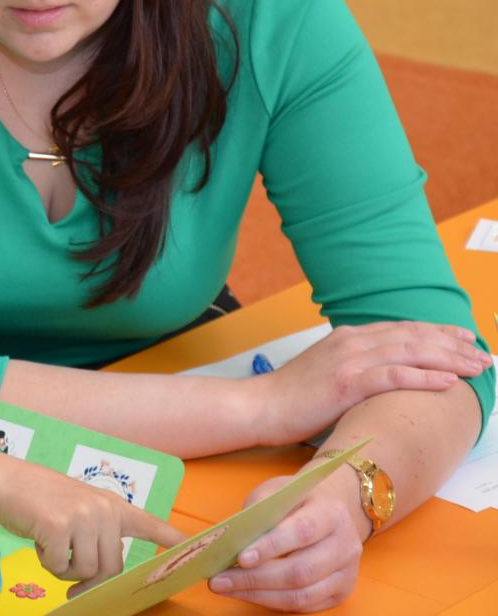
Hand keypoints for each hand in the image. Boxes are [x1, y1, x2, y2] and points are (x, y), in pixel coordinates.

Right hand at [0, 454, 185, 588]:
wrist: (5, 481)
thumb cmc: (39, 499)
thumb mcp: (78, 507)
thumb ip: (98, 533)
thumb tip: (104, 575)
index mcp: (111, 505)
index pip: (150, 524)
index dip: (173, 539)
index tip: (197, 546)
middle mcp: (103, 510)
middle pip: (112, 568)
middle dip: (88, 577)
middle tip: (68, 572)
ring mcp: (82, 516)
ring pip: (87, 571)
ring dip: (64, 568)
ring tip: (50, 543)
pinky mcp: (59, 527)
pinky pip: (60, 567)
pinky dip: (46, 562)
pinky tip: (38, 539)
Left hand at [207, 473, 365, 611]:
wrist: (329, 510)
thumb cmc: (295, 501)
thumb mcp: (275, 492)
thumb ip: (258, 514)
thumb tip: (230, 543)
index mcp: (332, 513)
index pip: (302, 532)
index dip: (271, 546)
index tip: (241, 557)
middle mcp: (346, 545)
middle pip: (301, 570)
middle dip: (255, 578)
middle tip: (219, 580)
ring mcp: (346, 573)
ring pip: (301, 594)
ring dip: (258, 594)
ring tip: (226, 587)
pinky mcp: (340, 593)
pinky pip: (304, 606)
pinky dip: (271, 601)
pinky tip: (246, 593)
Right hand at [252, 321, 487, 445]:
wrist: (260, 405)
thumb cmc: (291, 396)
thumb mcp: (327, 370)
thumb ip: (355, 365)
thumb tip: (384, 376)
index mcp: (348, 337)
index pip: (403, 329)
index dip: (438, 332)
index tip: (465, 338)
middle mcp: (352, 341)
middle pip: (413, 337)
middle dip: (453, 345)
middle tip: (483, 355)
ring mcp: (349, 360)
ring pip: (410, 353)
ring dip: (449, 359)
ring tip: (476, 367)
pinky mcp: (345, 383)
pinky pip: (393, 376)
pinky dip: (423, 377)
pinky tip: (447, 381)